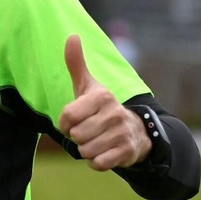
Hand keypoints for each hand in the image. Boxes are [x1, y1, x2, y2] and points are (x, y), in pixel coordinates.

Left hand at [57, 34, 149, 170]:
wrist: (135, 130)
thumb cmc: (101, 108)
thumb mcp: (88, 86)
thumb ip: (76, 63)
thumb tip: (72, 36)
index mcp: (101, 96)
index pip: (66, 118)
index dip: (66, 123)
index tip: (76, 120)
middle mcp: (114, 113)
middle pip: (76, 136)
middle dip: (77, 137)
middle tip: (89, 131)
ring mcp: (122, 133)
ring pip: (86, 151)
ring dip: (87, 150)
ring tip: (97, 140)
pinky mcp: (127, 152)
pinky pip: (98, 164)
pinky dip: (96, 162)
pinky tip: (104, 152)